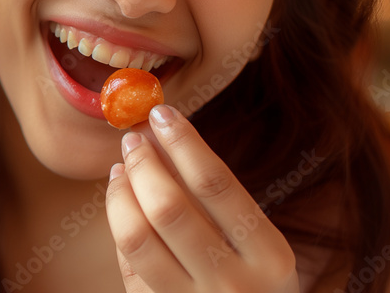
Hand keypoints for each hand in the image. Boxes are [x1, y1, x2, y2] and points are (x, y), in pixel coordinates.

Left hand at [104, 104, 299, 292]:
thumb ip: (216, 202)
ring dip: (120, 194)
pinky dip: (120, 230)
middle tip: (133, 139)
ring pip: (137, 237)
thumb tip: (162, 138)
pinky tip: (121, 207)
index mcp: (269, 256)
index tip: (161, 113)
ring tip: (120, 169)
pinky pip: (129, 268)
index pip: (215, 183)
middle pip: (169, 207)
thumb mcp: (258, 248)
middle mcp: (235, 284)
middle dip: (144, 164)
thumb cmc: (256, 287)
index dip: (183, 142)